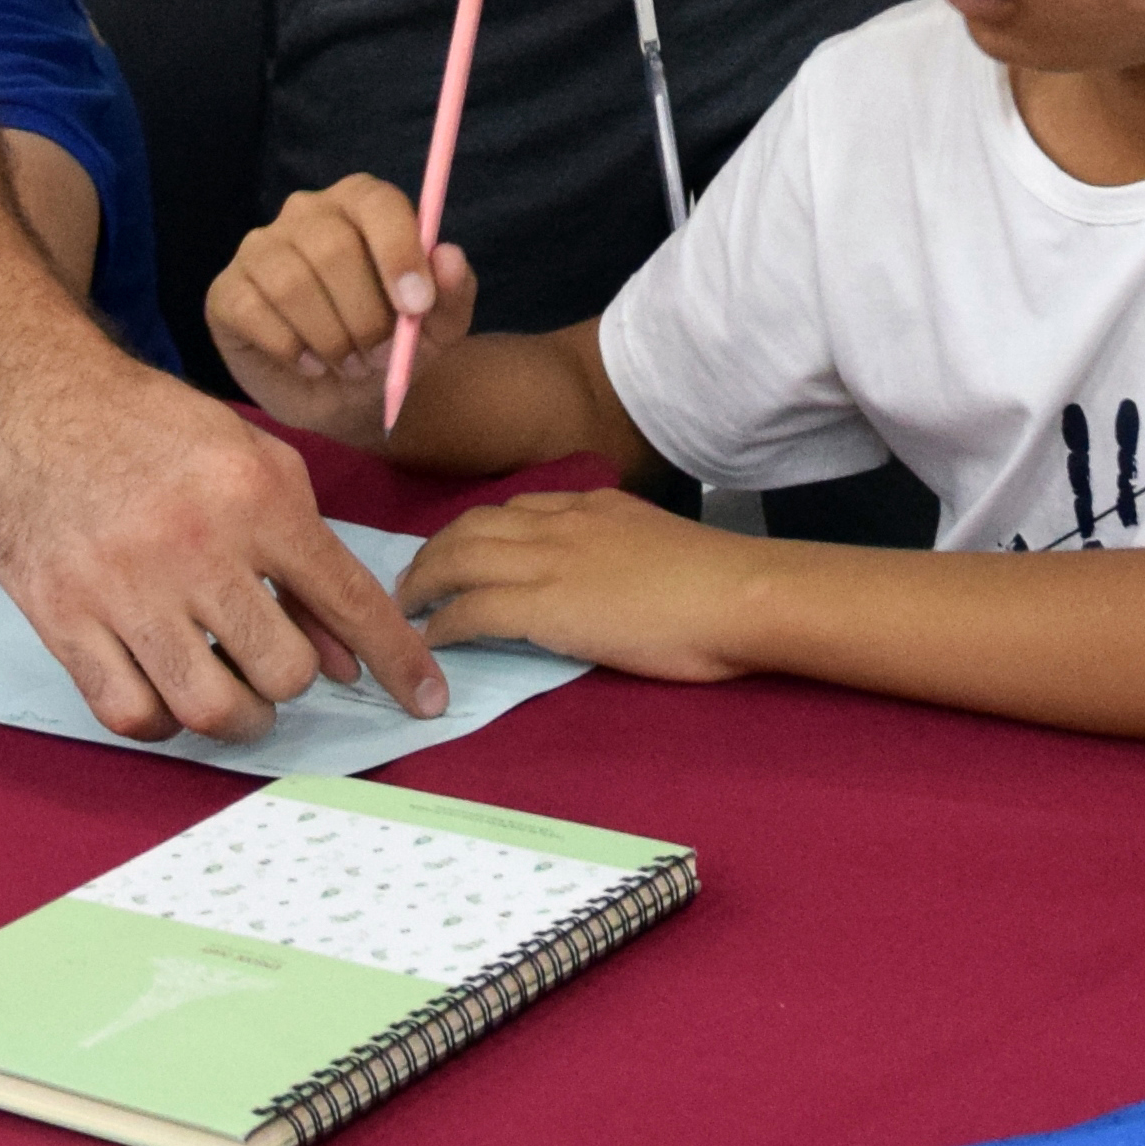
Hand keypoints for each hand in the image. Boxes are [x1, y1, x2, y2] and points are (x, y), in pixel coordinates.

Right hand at [0, 332, 448, 738]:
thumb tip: (346, 656)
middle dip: (291, 681)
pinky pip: (130, 712)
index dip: (397, 658)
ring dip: (238, 719)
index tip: (427, 700)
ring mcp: (124, 587)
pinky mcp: (63, 618)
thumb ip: (304, 558)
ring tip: (236, 698)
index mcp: (256, 496)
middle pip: (281, 668)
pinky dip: (163, 721)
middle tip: (274, 666)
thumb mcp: (253, 463)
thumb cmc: (156, 429)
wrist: (36, 398)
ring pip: (210, 706)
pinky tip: (169, 693)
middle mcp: (196, 545)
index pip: (347, 597)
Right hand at [207, 175, 470, 449]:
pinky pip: (253, 311)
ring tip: (349, 363)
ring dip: (330, 337)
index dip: (398, 252)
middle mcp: (307, 213)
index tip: (416, 307)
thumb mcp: (437, 329)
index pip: (376, 202)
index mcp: (363, 204)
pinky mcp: (227, 291)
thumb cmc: (391, 347)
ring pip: (292, 282)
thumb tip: (448, 255)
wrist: (342, 397)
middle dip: (365, 314)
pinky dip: (290, 348)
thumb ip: (453, 292)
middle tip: (379, 356)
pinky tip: (310, 364)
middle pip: (332, 247)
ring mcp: (260, 248)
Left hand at [402, 488, 762, 681]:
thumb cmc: (717, 582)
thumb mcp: (656, 540)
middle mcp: (562, 523)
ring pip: (461, 558)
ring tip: (407, 606)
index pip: (517, 507)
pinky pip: (475, 610)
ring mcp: (551, 562)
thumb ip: (621, 548)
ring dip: (425, 582)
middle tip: (414, 578)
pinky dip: (445, 623)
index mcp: (593, 505)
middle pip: (473, 526)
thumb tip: (607, 575)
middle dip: (434, 551)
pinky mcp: (545, 607)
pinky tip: (432, 639)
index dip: (478, 530)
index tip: (460, 550)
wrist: (737, 595)